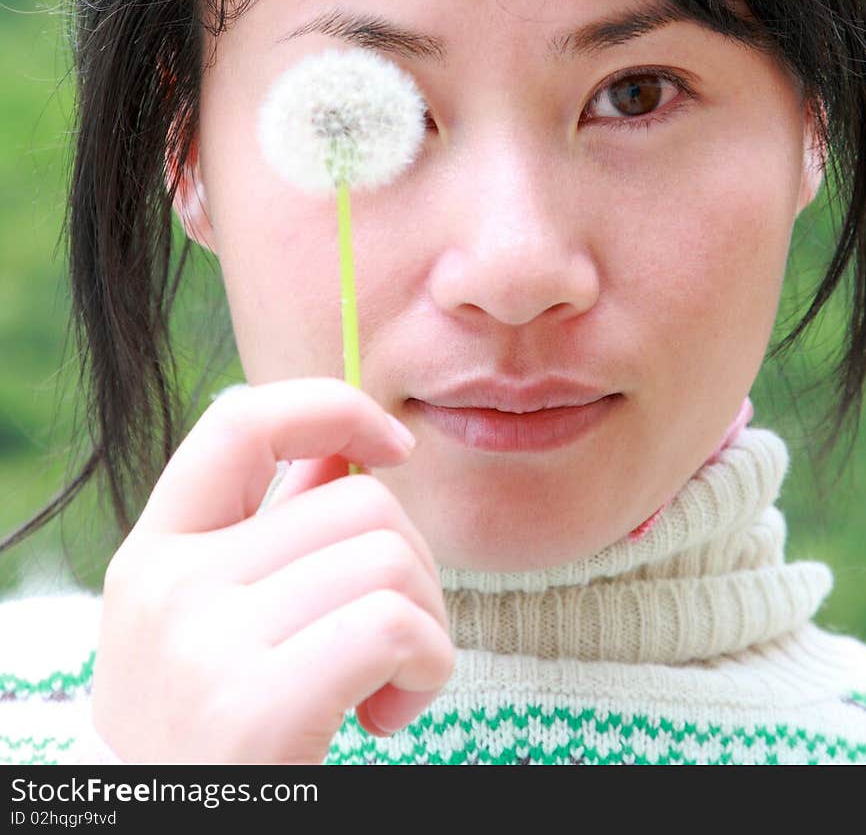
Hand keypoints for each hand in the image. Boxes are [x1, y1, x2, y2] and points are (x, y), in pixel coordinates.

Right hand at [90, 378, 454, 763]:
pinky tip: (390, 714)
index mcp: (153, 553)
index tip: (394, 444)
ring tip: (390, 686)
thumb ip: (271, 535)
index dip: (330, 407)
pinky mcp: (255, 707)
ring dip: (428, 625)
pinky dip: (429, 666)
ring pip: (389, 558)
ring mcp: (204, 643)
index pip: (238, 421)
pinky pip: (395, 625)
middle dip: (415, 564)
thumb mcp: (211, 629)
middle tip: (398, 640)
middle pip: (356, 501)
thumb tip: (351, 448)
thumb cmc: (216, 741)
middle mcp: (169, 585)